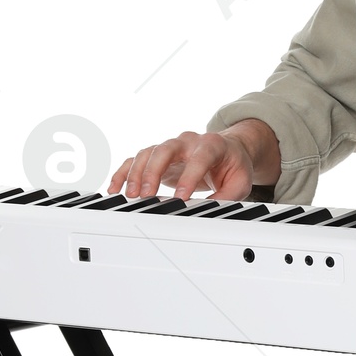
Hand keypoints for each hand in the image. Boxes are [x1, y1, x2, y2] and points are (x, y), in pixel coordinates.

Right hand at [110, 119, 279, 201]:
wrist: (229, 150)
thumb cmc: (233, 165)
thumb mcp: (239, 183)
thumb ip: (226, 197)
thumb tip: (208, 213)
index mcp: (212, 145)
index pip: (199, 158)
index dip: (189, 177)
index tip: (181, 198)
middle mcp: (188, 141)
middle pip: (166, 149)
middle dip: (154, 171)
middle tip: (147, 194)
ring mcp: (171, 146)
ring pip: (148, 153)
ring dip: (137, 174)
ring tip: (132, 195)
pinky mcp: (159, 155)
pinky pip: (137, 159)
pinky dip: (125, 172)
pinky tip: (116, 187)